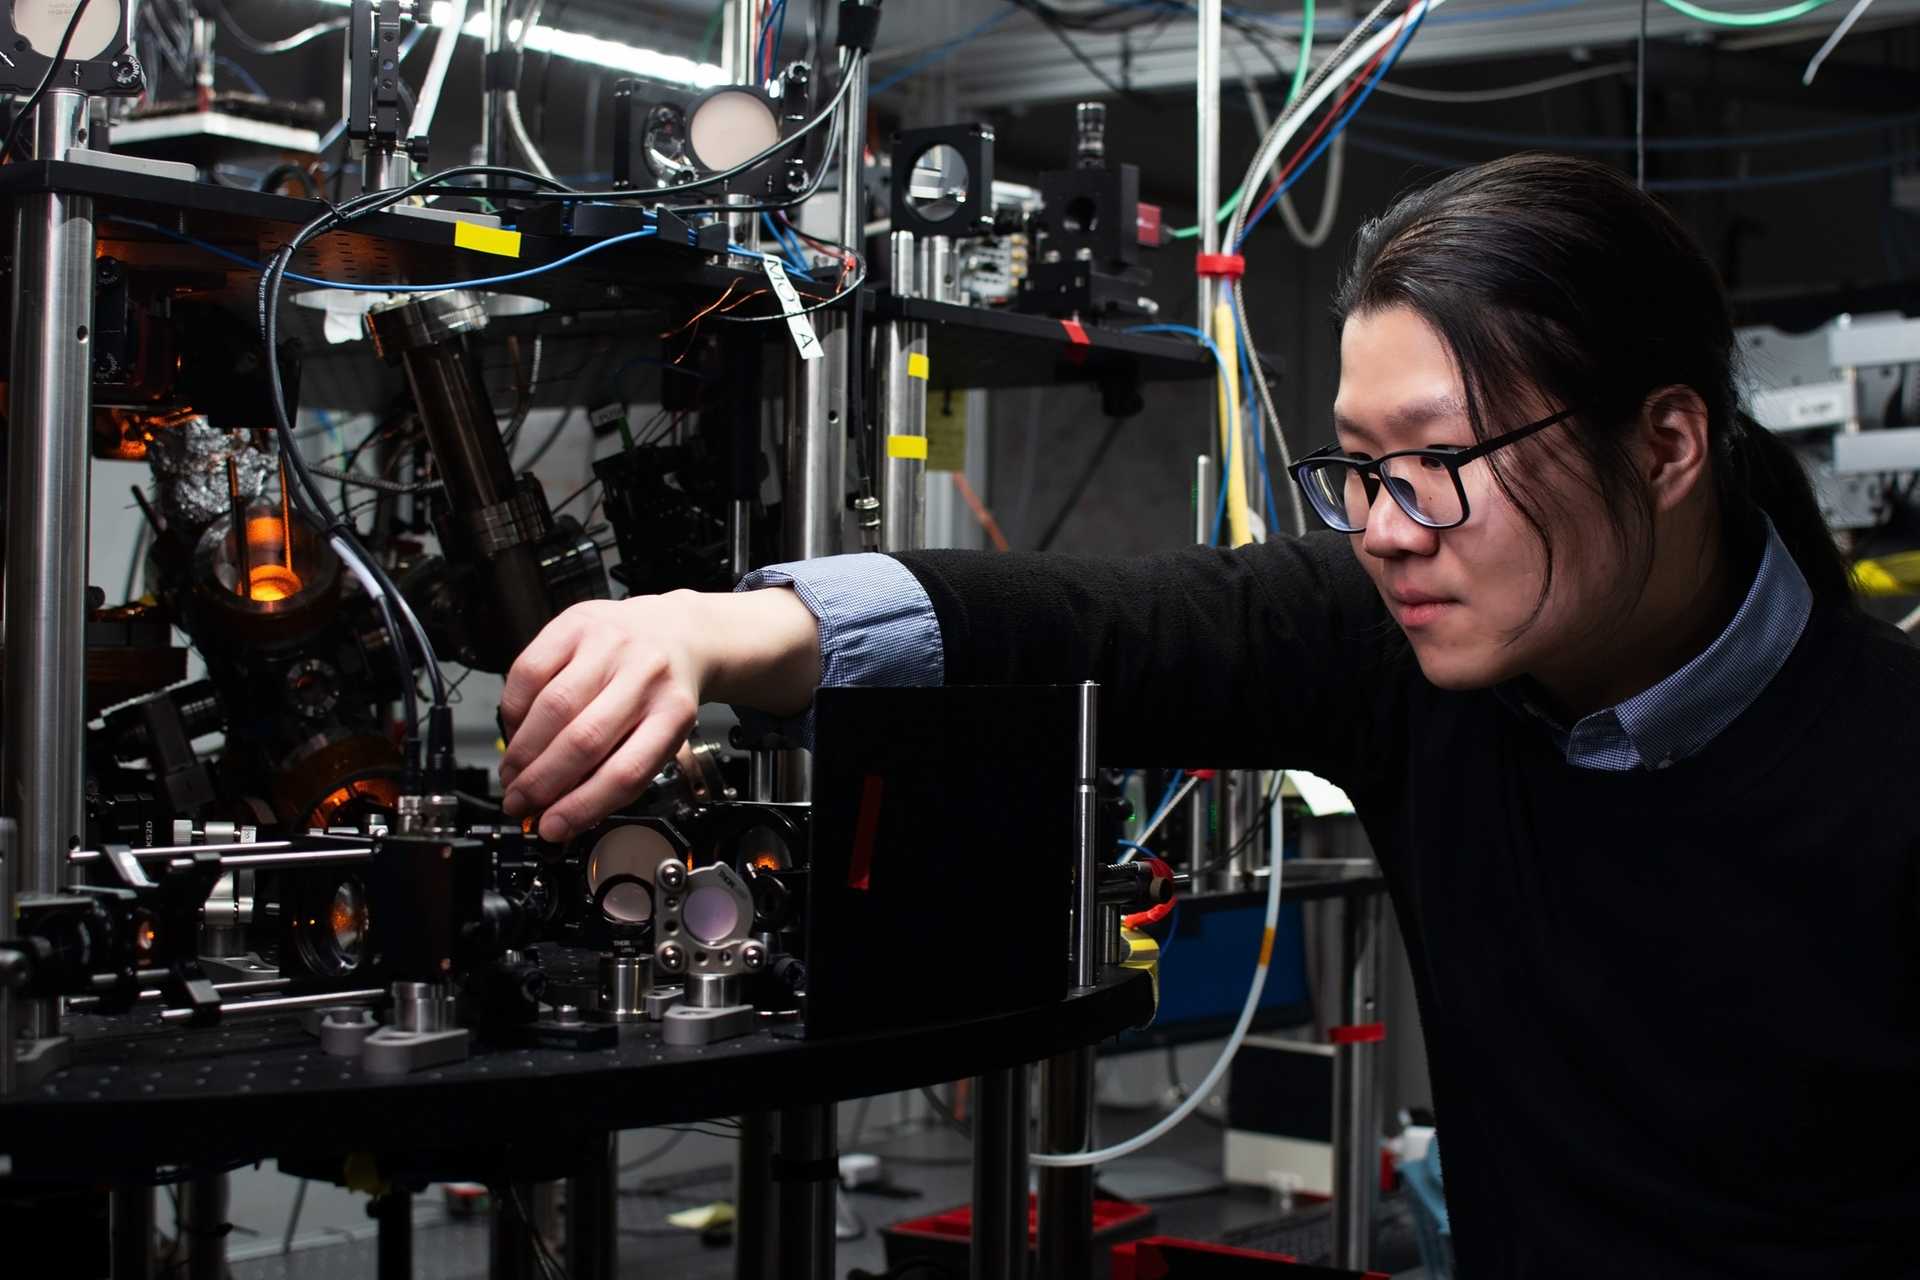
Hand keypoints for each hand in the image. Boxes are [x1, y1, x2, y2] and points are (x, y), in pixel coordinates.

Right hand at [498, 588, 819, 841]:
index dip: (581, 806)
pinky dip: (514, 710)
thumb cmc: (661, 693)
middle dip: (542, 783)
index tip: (551, 828)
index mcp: (673, 713)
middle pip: (584, 740)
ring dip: (523, 752)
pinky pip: (530, 671)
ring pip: (553, 707)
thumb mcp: (659, 734)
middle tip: (519, 803)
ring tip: (512, 776)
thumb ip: (616, 773)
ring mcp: (611, 645)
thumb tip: (560, 818)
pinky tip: (514, 732)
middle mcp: (645, 675)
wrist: (676, 632)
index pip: (626, 771)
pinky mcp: (578, 623)